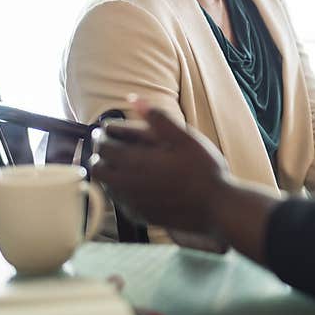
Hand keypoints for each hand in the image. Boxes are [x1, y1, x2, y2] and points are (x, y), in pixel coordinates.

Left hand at [91, 107, 231, 235]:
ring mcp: (132, 203)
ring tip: (124, 162)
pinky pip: (120, 202)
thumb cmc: (203, 170)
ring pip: (107, 186)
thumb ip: (158, 118)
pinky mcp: (140, 216)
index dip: (103, 135)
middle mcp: (127, 184)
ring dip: (110, 172)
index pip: (103, 146)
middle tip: (111, 145)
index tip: (107, 130)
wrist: (216, 208)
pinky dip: (121, 190)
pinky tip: (137, 184)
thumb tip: (135, 99)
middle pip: (97, 168)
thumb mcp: (185, 138)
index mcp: (135, 162)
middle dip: (101, 155)